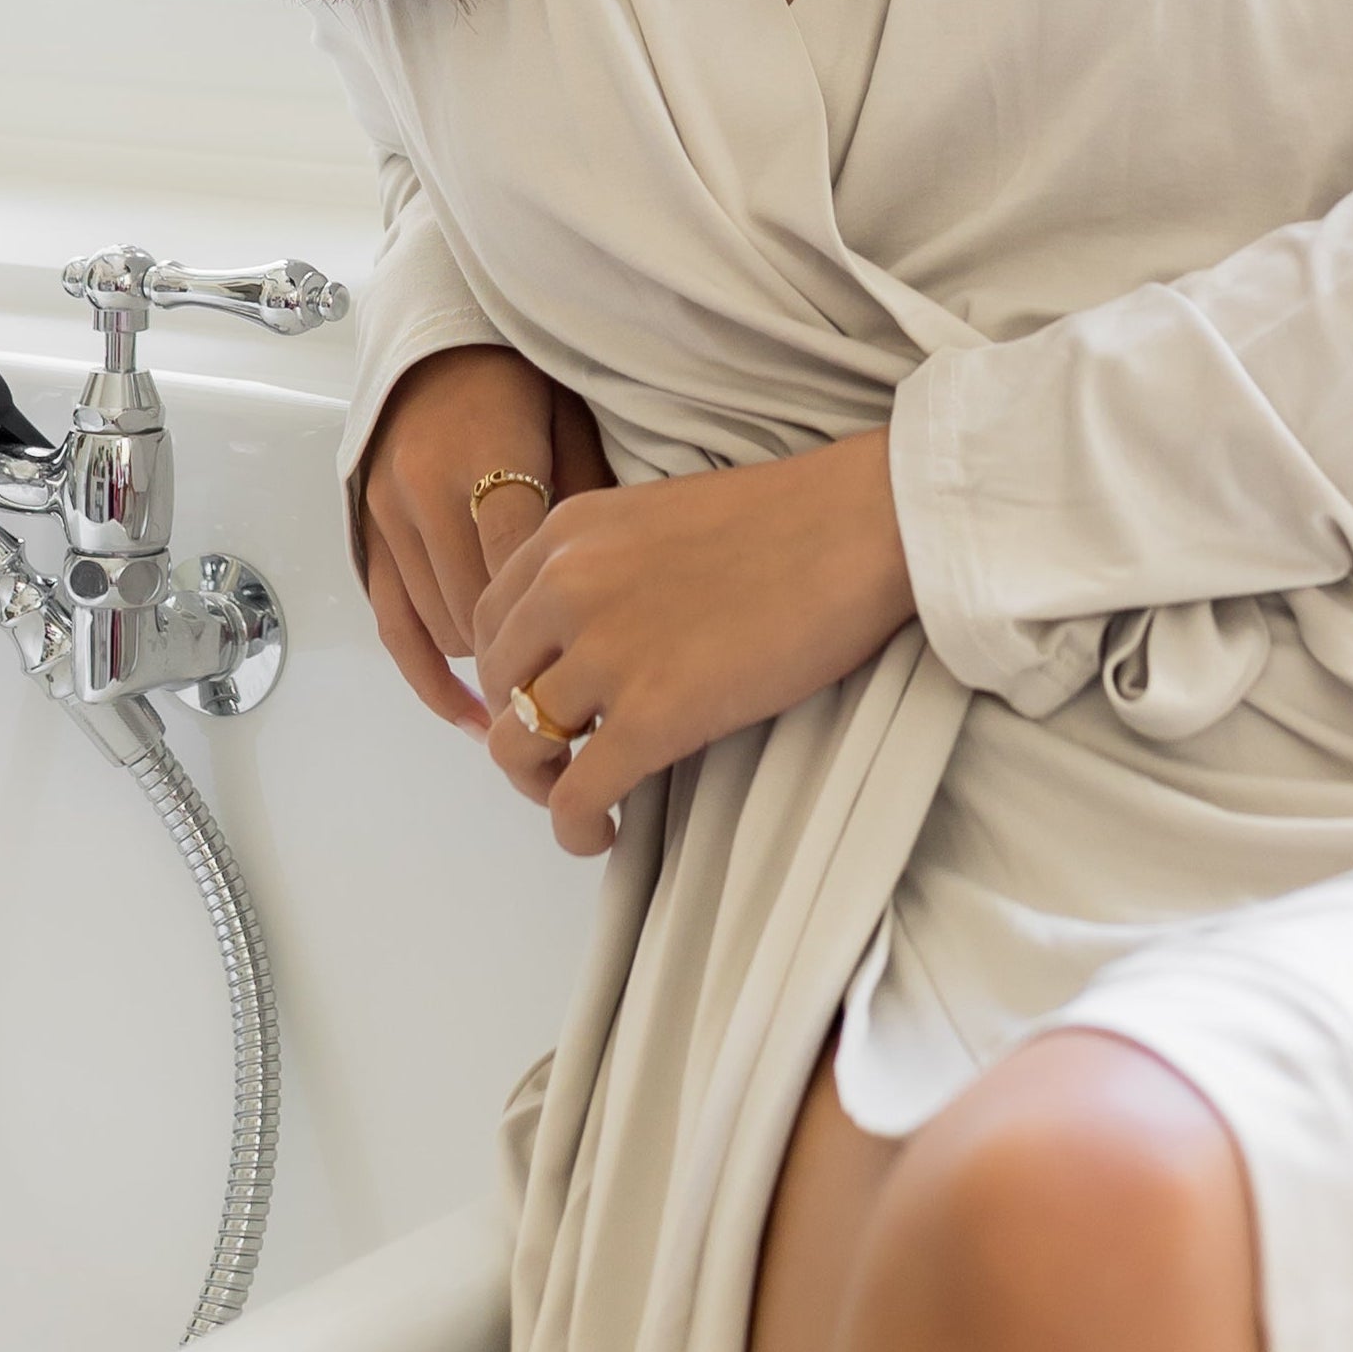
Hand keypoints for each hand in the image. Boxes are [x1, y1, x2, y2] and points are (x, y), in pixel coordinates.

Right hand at [359, 344, 610, 740]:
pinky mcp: (369, 539)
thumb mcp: (573, 422)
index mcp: (482, 457)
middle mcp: (423, 493)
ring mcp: (387, 520)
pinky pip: (393, 627)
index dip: (556, 619)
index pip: (517, 566)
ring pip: (441, 626)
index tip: (601, 657)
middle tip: (585, 680)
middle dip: (530, 649)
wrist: (441, 342)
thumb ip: (589, 502)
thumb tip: (617, 591)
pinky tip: (471, 716)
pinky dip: (431, 678)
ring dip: (491, 658)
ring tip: (547, 691)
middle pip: (478, 610)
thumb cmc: (522, 378)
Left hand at [471, 429, 915, 856]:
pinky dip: (575, 829)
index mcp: (567, 534)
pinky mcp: (652, 715)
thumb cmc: (793, 520)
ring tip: (584, 800)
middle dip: (521, 730)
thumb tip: (596, 633)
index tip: (539, 702)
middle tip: (564, 758)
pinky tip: (603, 834)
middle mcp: (565, 587)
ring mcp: (605, 652)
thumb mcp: (661, 517)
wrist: (864, 526)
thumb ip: (610, 566)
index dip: (506, 675)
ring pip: (518, 748)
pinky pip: (575, 796)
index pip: (488, 622)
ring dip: (543, 786)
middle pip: (495, 687)